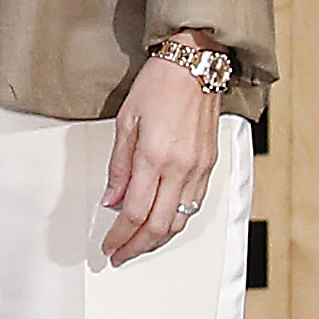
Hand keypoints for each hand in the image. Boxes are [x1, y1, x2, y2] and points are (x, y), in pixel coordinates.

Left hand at [100, 44, 223, 266]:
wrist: (196, 65)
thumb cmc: (159, 85)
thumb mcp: (126, 122)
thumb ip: (118, 166)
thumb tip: (111, 199)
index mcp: (155, 158)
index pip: (133, 213)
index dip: (118, 236)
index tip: (107, 246)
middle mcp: (181, 169)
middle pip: (159, 226)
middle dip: (136, 247)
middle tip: (119, 254)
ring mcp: (199, 169)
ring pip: (180, 221)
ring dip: (157, 239)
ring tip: (138, 245)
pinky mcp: (210, 165)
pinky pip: (194, 205)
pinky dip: (177, 221)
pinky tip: (163, 223)